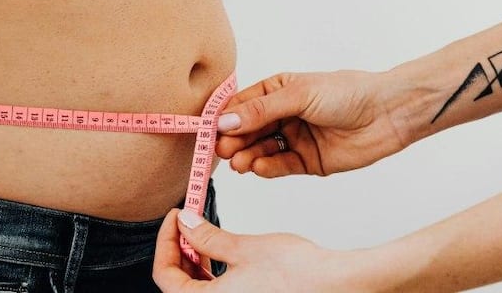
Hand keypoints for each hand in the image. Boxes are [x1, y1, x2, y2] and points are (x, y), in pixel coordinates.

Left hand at [153, 209, 368, 291]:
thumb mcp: (242, 248)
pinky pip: (219, 292)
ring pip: (199, 289)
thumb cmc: (297, 272)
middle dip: (179, 252)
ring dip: (195, 261)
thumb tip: (183, 223)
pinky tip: (223, 251)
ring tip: (204, 234)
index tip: (175, 217)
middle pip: (180, 285)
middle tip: (187, 222)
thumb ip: (206, 237)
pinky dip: (213, 272)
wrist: (337, 284)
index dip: (164, 242)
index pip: (165, 277)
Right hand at [216, 71, 411, 176]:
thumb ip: (261, 110)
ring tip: (239, 162)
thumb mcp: (299, 94)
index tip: (209, 130)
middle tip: (222, 150)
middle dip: (233, 140)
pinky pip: (280, 166)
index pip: (241, 105)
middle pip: (247, 130)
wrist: (388, 113)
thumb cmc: (347, 92)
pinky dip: (267, 168)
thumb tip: (225, 120)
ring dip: (247, 156)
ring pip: (261, 150)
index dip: (224, 118)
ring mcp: (294, 138)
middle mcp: (282, 115)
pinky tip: (258, 167)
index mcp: (276, 91)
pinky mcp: (307, 161)